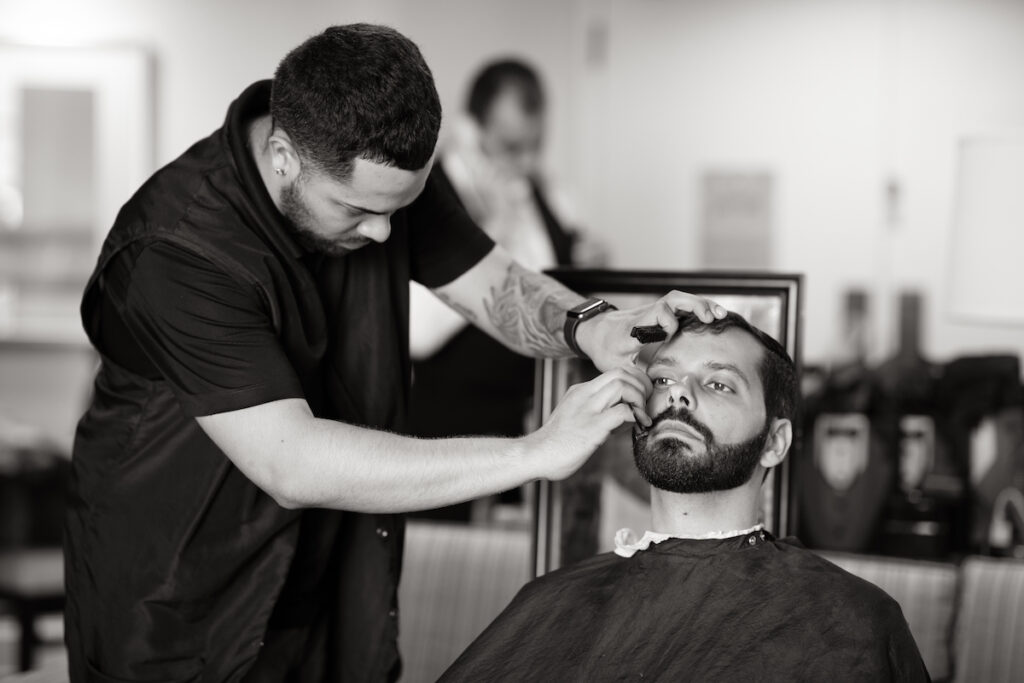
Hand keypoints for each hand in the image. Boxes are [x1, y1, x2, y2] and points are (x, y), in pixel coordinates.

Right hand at [523, 365, 652, 481]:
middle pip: (621, 373)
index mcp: (581, 391)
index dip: (635, 379)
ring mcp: (588, 409)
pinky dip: (635, 416)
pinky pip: (622, 412)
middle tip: (647, 403)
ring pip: (622, 386)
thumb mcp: (577, 418)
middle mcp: (584, 395)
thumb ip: (598, 413)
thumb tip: (626, 416)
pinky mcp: (592, 427)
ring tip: (643, 416)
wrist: (537, 455)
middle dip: (641, 385)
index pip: (614, 372)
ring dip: (640, 399)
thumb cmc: (558, 443)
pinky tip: (637, 426)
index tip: (643, 395)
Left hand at [575, 291, 726, 371]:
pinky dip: (698, 307)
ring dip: (700, 304)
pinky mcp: (659, 312)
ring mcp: (654, 311)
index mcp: (636, 327)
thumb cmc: (605, 349)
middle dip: (694, 306)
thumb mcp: (616, 366)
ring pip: (679, 299)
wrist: (595, 331)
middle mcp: (647, 314)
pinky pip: (680, 305)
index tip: (670, 335)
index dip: (666, 322)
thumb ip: (634, 378)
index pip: (655, 314)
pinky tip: (713, 315)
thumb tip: (651, 396)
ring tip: (720, 315)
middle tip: (712, 318)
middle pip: (672, 299)